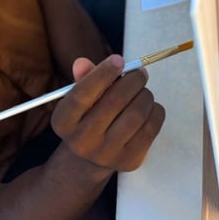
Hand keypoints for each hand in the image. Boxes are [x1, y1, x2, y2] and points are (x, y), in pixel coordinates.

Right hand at [50, 55, 164, 172]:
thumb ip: (83, 78)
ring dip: (145, 94)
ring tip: (143, 91)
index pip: (82, 94)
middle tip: (140, 72)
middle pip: (114, 101)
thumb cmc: (87, 116)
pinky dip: (155, 110)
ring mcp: (106, 154)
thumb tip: (82, 63)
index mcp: (63, 121)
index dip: (102, 73)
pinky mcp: (129, 161)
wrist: (91, 157)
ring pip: (136, 114)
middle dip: (132, 80)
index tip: (119, 58)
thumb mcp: (80, 98)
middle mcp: (81, 142)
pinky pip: (151, 128)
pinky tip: (149, 106)